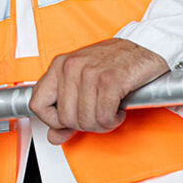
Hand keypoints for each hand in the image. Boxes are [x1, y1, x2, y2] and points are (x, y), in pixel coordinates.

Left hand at [27, 39, 168, 144]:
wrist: (145, 46)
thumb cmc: (115, 63)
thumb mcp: (83, 83)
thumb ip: (65, 110)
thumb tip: (53, 136)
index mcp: (59, 65)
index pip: (37, 103)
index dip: (52, 121)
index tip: (68, 121)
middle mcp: (71, 66)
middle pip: (65, 118)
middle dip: (84, 124)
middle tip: (98, 115)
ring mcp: (90, 72)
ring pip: (85, 120)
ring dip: (101, 124)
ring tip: (109, 111)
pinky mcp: (110, 80)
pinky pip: (103, 117)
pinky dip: (113, 120)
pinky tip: (118, 110)